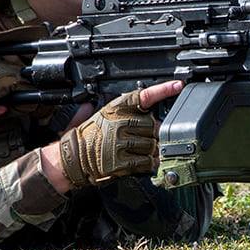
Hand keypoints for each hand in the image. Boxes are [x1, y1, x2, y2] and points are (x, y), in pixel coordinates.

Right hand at [40, 80, 182, 192]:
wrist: (71, 159)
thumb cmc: (85, 137)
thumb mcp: (97, 114)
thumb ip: (111, 108)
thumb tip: (122, 101)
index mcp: (116, 108)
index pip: (143, 95)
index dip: (162, 90)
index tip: (178, 85)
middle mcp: (119, 123)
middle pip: (154, 126)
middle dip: (153, 134)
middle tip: (144, 139)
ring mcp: (121, 142)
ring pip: (152, 145)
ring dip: (151, 150)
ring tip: (140, 151)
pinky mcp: (122, 161)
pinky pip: (146, 161)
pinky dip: (148, 163)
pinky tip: (141, 161)